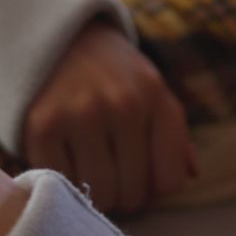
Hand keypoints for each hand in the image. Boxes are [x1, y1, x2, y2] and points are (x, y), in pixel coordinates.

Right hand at [23, 21, 195, 213]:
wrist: (56, 39)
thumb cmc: (111, 77)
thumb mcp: (151, 92)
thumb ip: (174, 136)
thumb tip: (192, 175)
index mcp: (155, 97)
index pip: (170, 180)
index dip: (155, 189)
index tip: (140, 178)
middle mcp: (123, 104)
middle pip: (133, 194)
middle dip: (124, 195)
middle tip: (110, 177)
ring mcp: (81, 115)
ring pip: (98, 195)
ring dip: (94, 195)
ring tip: (88, 173)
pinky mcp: (43, 126)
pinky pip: (62, 185)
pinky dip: (64, 185)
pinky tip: (64, 165)